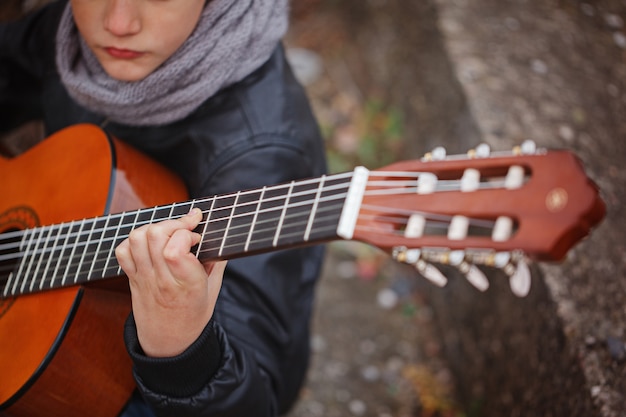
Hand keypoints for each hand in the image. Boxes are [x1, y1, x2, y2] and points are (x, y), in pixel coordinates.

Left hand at [115, 208, 225, 356]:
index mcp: (187, 285)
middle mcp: (162, 280)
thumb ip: (217, 262)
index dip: (186, 233)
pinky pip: (123, 251)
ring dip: (154, 228)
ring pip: (137, 238)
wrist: (169, 343)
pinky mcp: (132, 278)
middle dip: (172, 223)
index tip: (197, 236)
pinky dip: (135, 241)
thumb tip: (219, 236)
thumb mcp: (213, 290)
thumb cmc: (193, 315)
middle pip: (155, 236)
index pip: (175, 250)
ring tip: (168, 233)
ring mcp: (144, 278)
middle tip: (184, 228)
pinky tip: (151, 245)